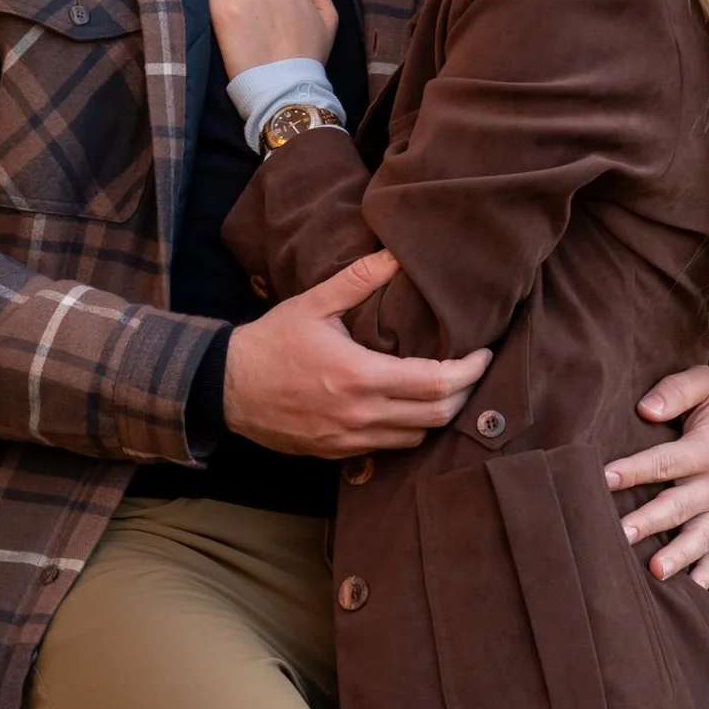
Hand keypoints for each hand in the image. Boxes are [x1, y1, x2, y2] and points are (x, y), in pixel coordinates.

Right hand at [224, 251, 491, 455]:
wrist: (226, 387)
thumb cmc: (271, 342)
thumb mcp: (314, 303)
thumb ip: (360, 279)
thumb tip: (397, 254)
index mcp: (361, 376)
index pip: (438, 383)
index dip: (470, 370)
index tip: (483, 353)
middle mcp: (361, 414)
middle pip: (438, 416)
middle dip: (464, 394)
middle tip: (471, 369)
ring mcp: (350, 439)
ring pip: (418, 438)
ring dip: (438, 414)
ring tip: (445, 388)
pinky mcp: (338, 453)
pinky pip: (390, 449)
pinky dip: (408, 429)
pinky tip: (408, 407)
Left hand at [605, 370, 708, 589]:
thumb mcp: (708, 383)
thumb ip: (676, 391)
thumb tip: (645, 409)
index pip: (665, 462)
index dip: (634, 470)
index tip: (604, 478)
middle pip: (679, 506)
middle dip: (649, 522)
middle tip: (620, 534)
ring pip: (700, 538)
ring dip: (678, 557)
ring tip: (655, 573)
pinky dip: (708, 575)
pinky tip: (691, 594)